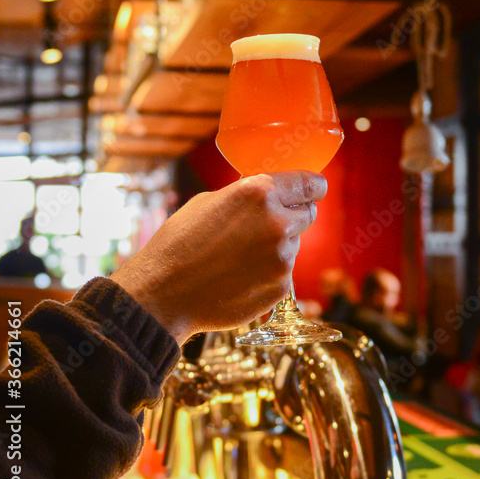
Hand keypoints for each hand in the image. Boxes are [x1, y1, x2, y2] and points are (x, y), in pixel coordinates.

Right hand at [111, 171, 327, 343]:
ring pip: (294, 245)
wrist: (163, 294)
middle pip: (308, 214)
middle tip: (270, 225)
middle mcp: (278, 222)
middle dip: (294, 216)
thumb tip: (269, 194)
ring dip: (278, 246)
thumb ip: (246, 196)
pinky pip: (284, 272)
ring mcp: (282, 257)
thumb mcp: (209, 202)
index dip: (314, 187)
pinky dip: (269, 272)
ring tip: (241, 256)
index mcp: (260, 193)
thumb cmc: (179, 243)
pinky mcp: (282, 286)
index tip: (316, 189)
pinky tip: (240, 276)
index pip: (311, 184)